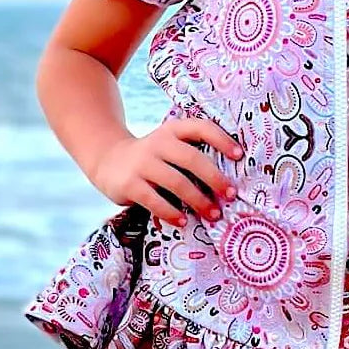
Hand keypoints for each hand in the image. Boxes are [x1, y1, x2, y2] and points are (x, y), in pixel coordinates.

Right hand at [93, 116, 244, 228]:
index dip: (222, 139)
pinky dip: (172, 213)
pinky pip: (155, 201)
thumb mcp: (169, 145)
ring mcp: (142, 163)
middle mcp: (158, 143)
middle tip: (230, 194)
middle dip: (215, 178)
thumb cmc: (153, 157)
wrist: (108, 159)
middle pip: (192, 159)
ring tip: (213, 214)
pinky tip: (184, 220)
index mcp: (173, 130)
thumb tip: (227, 181)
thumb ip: (191, 153)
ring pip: (177, 182)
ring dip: (198, 200)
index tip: (240, 156)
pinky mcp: (129, 184)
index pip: (201, 128)